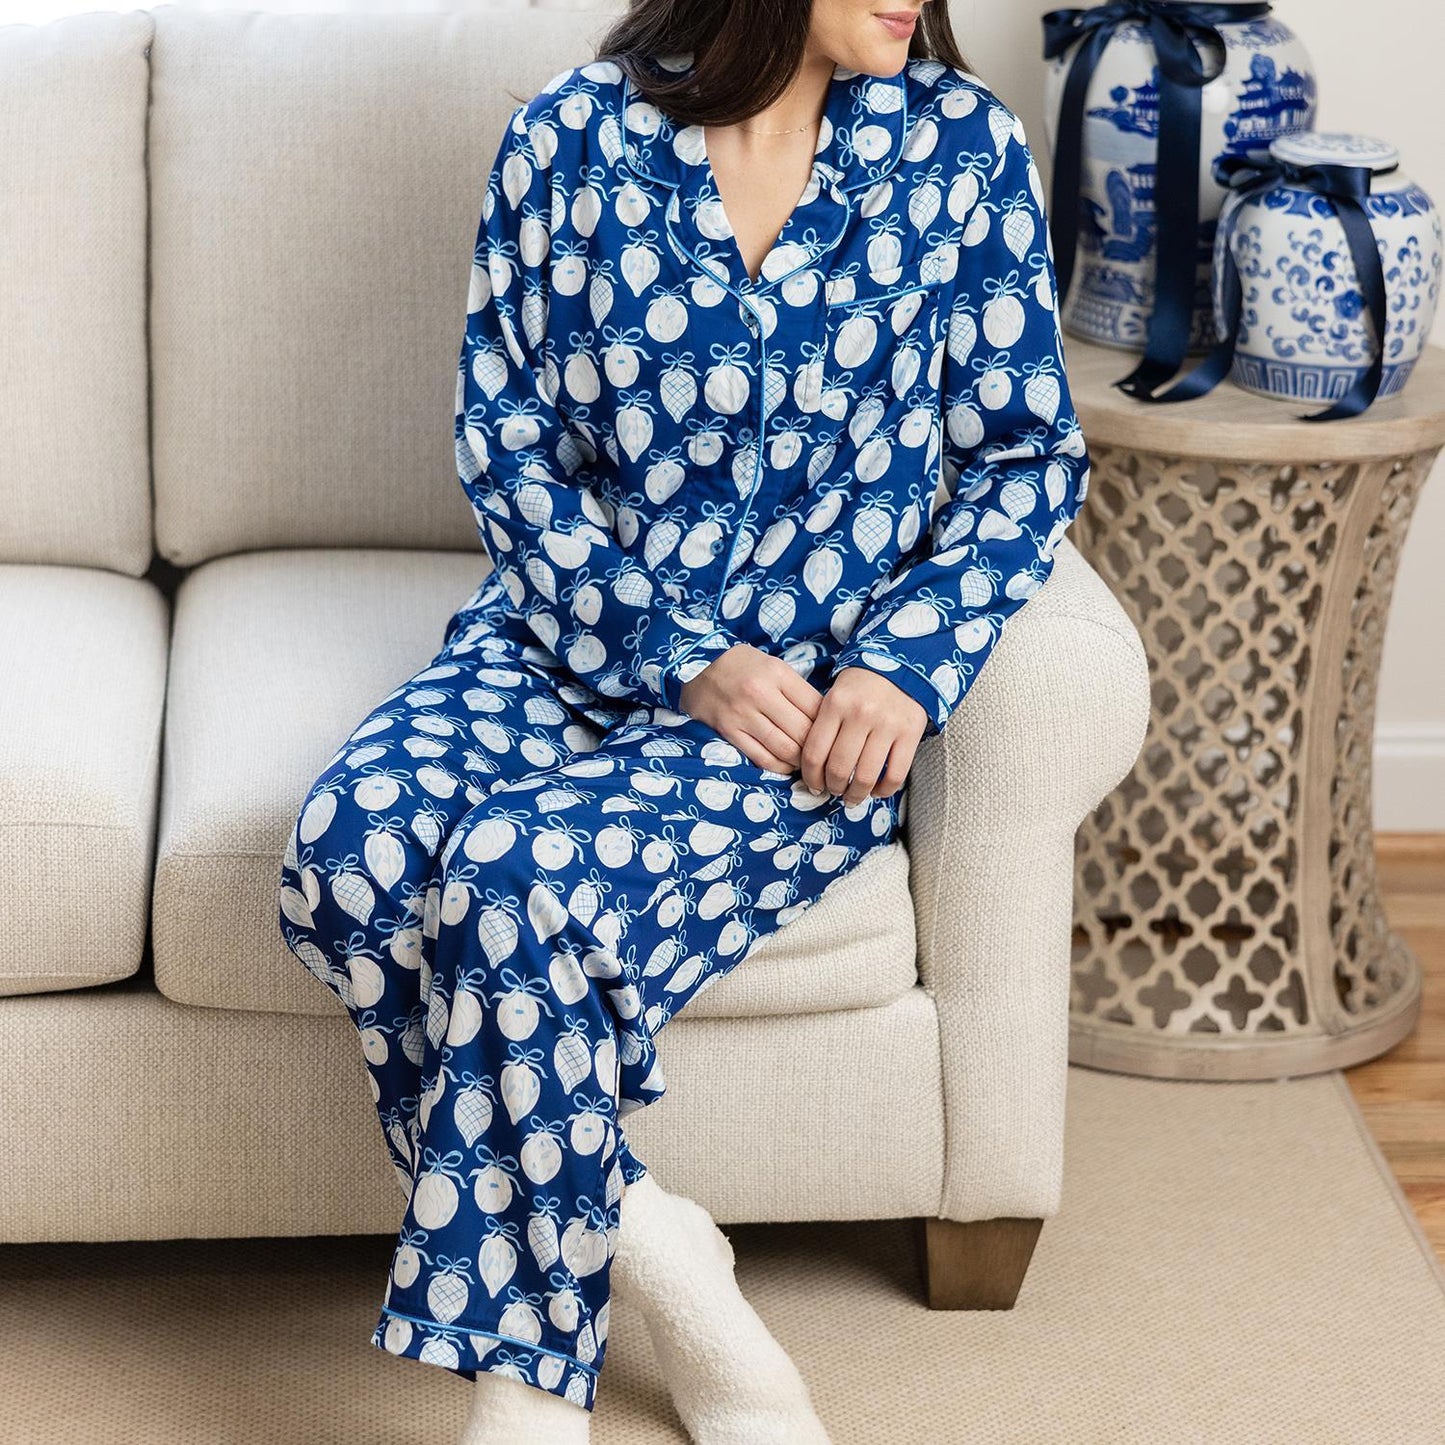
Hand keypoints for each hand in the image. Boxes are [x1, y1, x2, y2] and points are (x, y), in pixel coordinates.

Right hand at [677, 644, 822, 772]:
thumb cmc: (741, 665)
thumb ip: (796, 690)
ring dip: (800, 760)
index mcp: (777, 674)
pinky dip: (780, 766)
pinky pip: (762, 758)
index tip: (832, 733)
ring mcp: (743, 715)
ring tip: (807, 761)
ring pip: (785, 749)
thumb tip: (824, 720)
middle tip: (823, 753)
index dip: (828, 725)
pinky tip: (786, 765)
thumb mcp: (772, 666)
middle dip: (818, 747)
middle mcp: (760, 694)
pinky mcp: (729, 731)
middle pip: (803, 731)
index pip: (816, 707)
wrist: (696, 664)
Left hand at [800, 665, 926, 803]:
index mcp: (836, 704)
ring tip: (852, 797)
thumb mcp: (834, 697)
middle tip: (834, 791)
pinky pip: (895, 774)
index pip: (814, 753)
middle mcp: (861, 714)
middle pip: (839, 769)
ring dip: (856, 794)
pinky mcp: (911, 732)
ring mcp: (888, 724)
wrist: (901, 665)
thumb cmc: (861, 687)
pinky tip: (876, 790)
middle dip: (833, 788)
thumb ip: (824, 728)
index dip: (811, 778)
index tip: (814, 785)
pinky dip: (883, 790)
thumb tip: (814, 771)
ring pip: (866, 776)